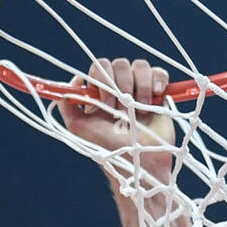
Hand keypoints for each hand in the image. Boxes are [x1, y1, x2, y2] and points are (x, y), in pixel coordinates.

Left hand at [58, 58, 174, 181]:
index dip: (104, 81)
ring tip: (142, 111)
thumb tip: (76, 79)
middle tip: (124, 112)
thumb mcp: (79, 128)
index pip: (100, 67)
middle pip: (120, 64)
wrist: (139, 162)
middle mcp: (119, 87)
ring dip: (141, 86)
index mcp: (101, 91)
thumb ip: (67, 106)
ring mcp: (139, 89)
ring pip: (140, 66)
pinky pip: (158, 72)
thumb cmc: (109, 147)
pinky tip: (157, 95)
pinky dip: (157, 80)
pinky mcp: (158, 93)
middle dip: (122, 86)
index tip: (107, 104)